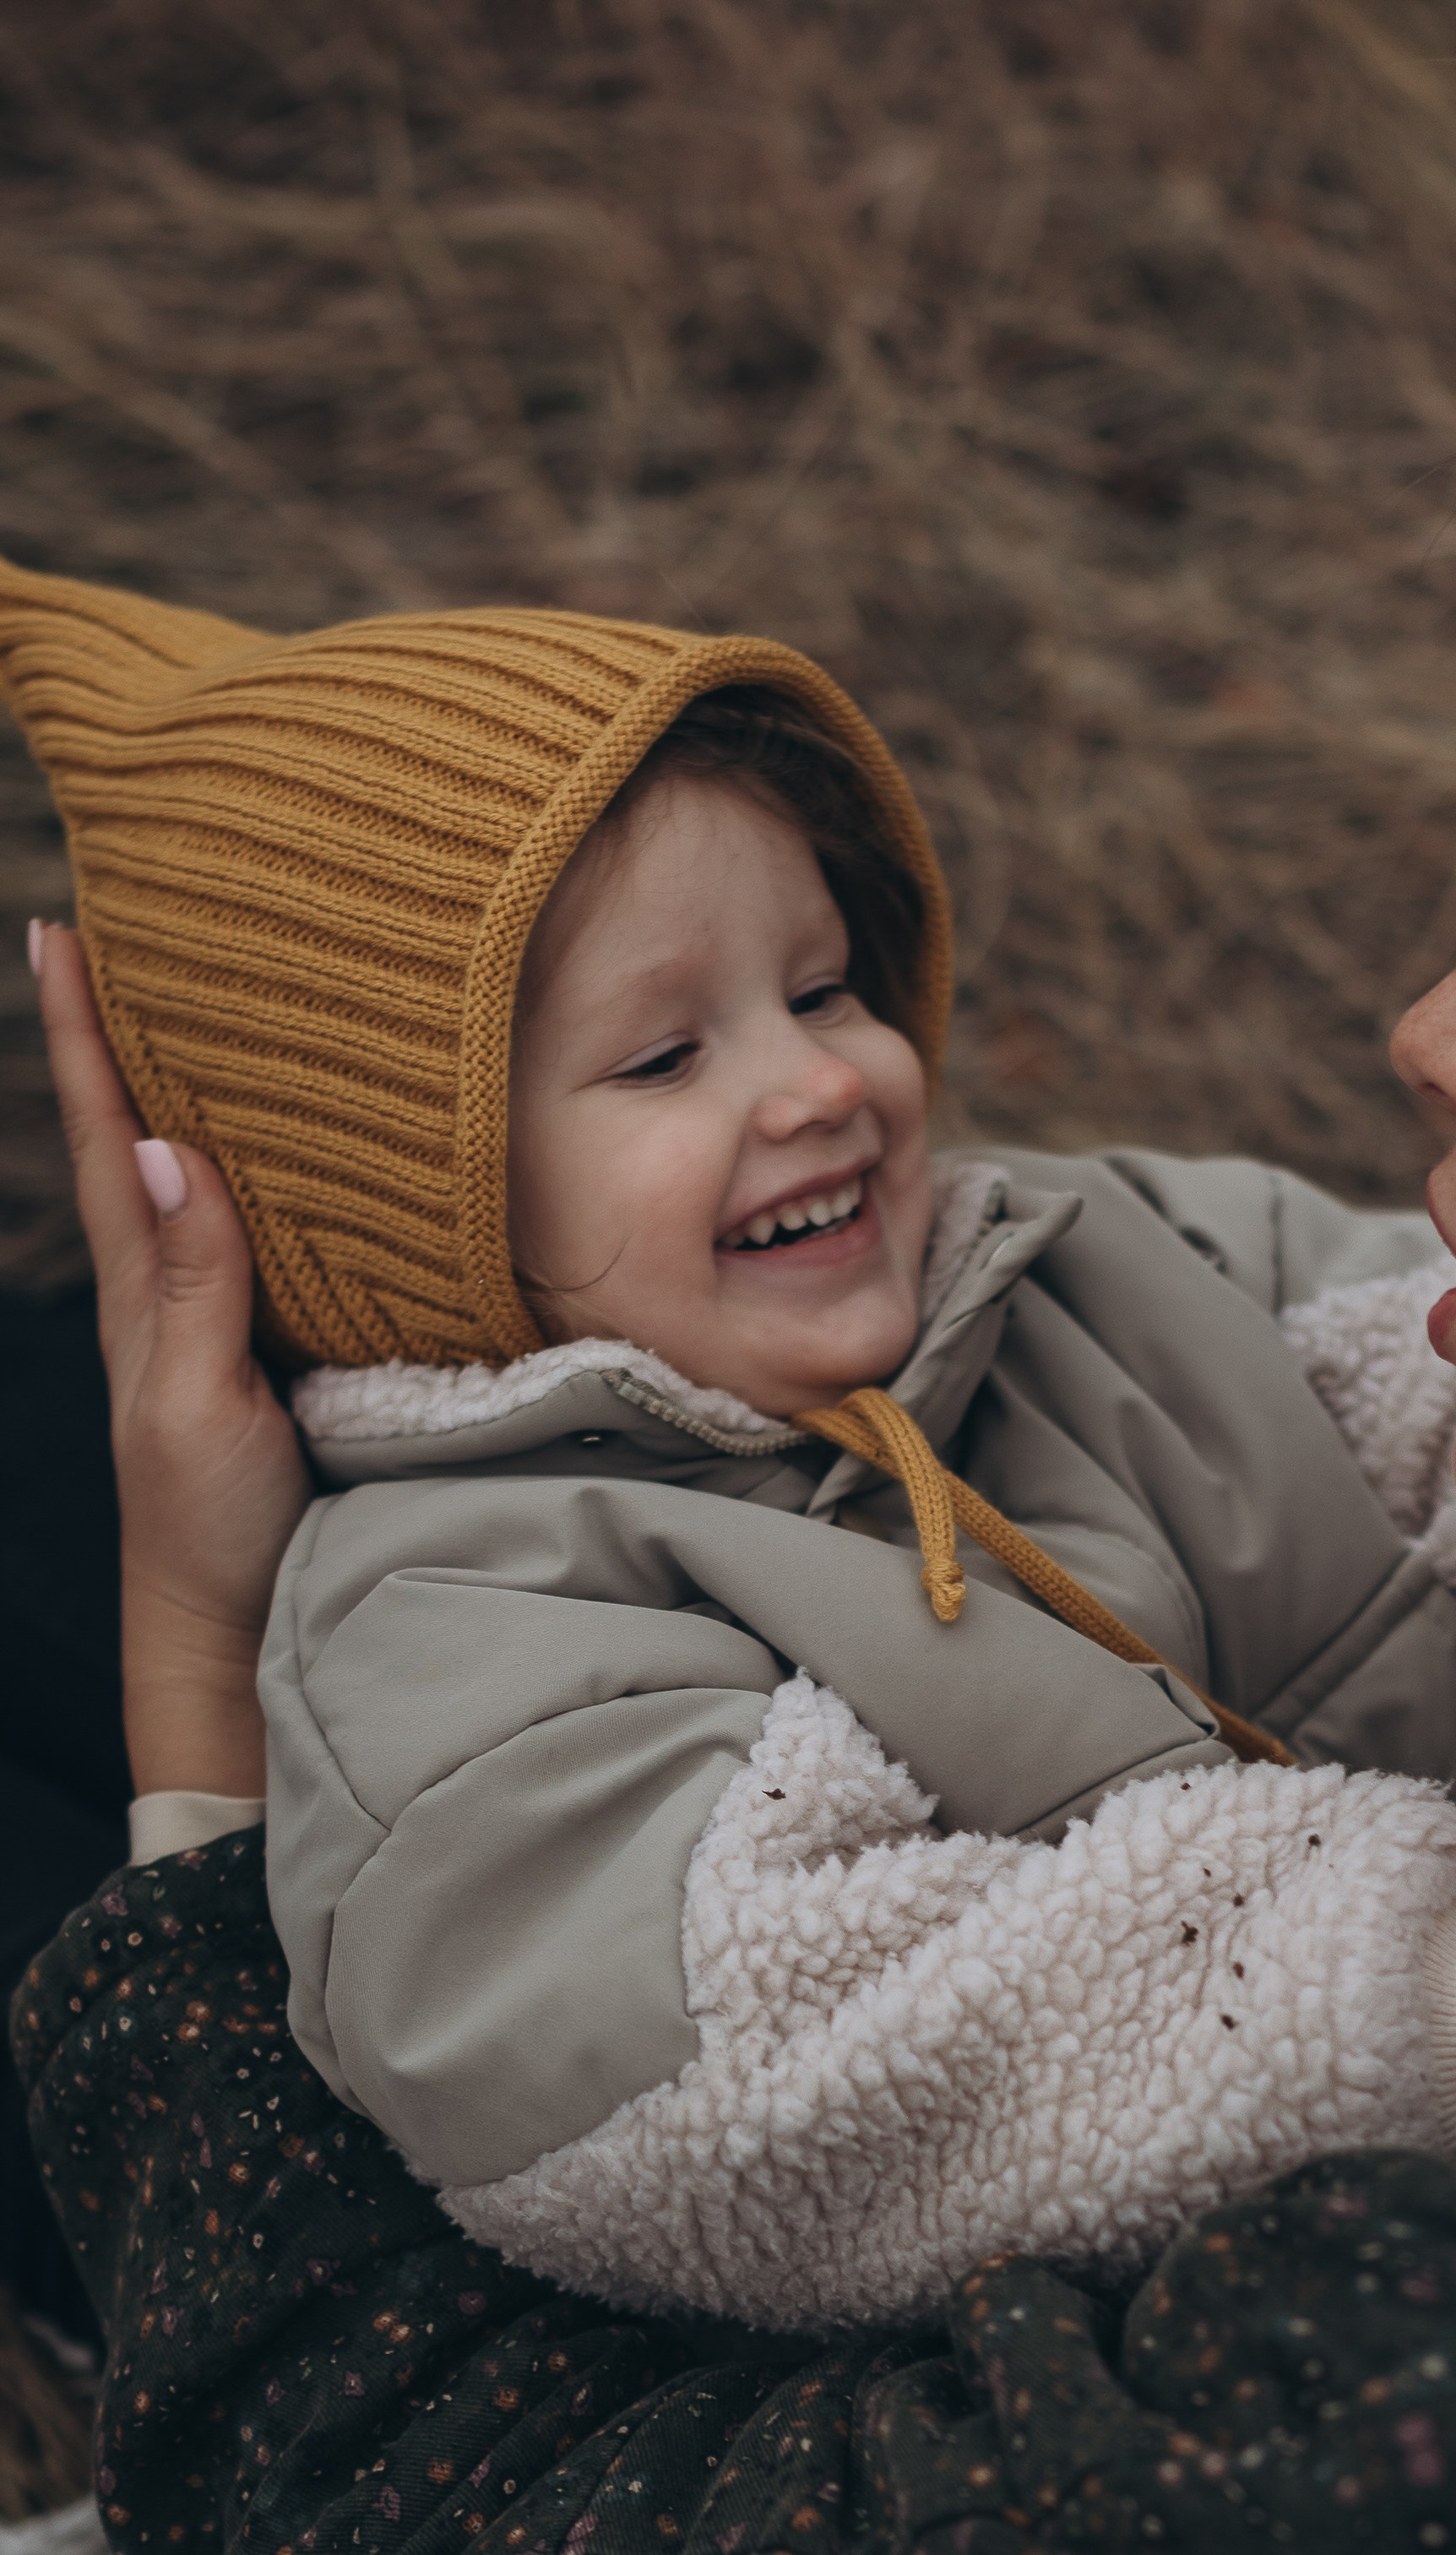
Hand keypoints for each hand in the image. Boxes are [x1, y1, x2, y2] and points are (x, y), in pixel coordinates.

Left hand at [35, 921, 310, 1796]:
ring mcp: (219, 1317)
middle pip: (142, 1129)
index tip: (59, 928)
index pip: (102, 1136)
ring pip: (200, 1170)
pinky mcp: (280, 1345)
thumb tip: (165, 1149)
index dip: (79, 1034)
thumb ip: (188, 1286)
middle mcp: (172, 1285)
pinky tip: (297, 1138)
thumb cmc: (206, 1532)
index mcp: (140, 1288)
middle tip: (137, 919)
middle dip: (128, 1024)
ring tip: (208, 991)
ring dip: (196, 1081)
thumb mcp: (193, 1408)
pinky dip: (265, 1162)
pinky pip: (264, 1227)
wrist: (237, 1635)